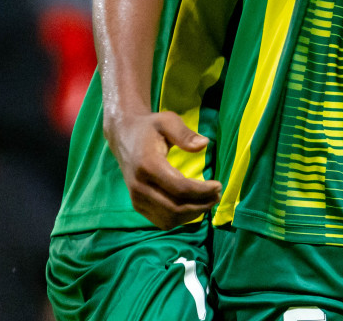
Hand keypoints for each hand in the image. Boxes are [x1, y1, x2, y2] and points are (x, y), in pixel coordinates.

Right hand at [105, 109, 221, 227]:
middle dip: (201, 205)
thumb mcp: (167, 121)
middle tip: (217, 195)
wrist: (123, 137)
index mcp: (148, 165)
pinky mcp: (137, 205)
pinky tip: (193, 207)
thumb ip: (184, 134)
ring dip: (193, 214)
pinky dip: (181, 219)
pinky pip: (162, 221)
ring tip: (208, 202)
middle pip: (176, 207)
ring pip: (170, 219)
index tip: (219, 185)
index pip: (180, 188)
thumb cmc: (149, 128)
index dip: (203, 191)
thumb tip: (204, 144)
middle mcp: (140, 186)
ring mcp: (137, 198)